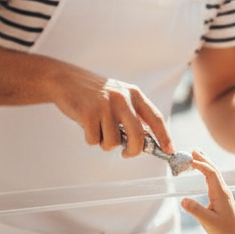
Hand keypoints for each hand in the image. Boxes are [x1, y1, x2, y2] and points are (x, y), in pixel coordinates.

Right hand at [51, 65, 171, 152]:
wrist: (65, 80)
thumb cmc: (94, 93)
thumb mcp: (119, 95)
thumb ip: (133, 113)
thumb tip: (147, 139)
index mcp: (134, 94)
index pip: (156, 118)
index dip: (164, 136)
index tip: (169, 150)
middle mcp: (122, 98)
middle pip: (138, 136)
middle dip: (133, 150)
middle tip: (126, 153)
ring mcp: (105, 105)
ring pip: (113, 142)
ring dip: (105, 143)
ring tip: (98, 128)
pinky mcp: (88, 113)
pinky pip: (94, 140)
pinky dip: (90, 138)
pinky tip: (86, 124)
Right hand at [180, 150, 234, 233]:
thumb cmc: (224, 230)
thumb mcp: (208, 222)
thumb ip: (196, 211)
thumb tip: (183, 200)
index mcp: (220, 193)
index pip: (211, 174)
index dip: (201, 165)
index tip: (190, 160)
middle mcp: (223, 190)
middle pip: (214, 169)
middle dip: (204, 158)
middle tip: (193, 150)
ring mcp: (223, 192)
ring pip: (215, 173)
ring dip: (206, 162)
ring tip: (197, 154)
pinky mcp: (221, 196)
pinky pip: (214, 178)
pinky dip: (207, 171)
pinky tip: (203, 171)